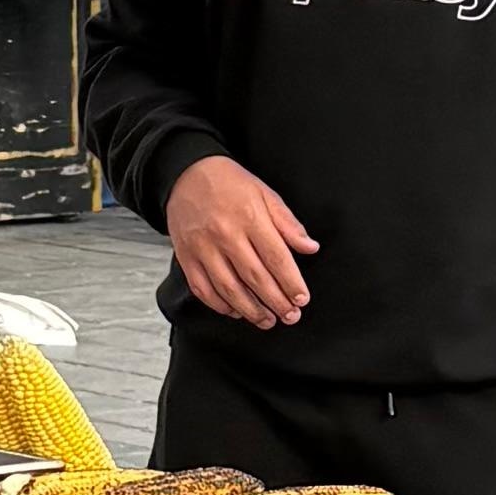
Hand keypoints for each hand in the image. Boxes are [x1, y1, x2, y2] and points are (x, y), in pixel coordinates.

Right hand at [164, 153, 316, 329]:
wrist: (185, 174)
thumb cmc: (229, 184)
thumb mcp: (265, 194)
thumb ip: (288, 223)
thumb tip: (310, 247)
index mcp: (249, 216)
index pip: (276, 257)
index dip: (291, 282)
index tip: (302, 298)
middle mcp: (225, 234)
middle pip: (255, 277)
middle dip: (276, 301)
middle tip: (290, 316)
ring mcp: (203, 248)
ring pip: (229, 288)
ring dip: (251, 310)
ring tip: (267, 320)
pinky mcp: (186, 257)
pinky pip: (203, 289)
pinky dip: (220, 305)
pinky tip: (236, 311)